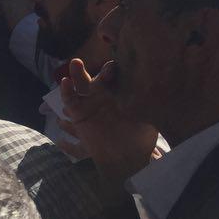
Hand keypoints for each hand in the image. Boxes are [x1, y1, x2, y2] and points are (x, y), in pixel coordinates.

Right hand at [60, 58, 158, 190]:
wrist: (127, 160)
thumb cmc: (140, 139)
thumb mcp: (148, 120)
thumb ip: (146, 106)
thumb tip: (152, 91)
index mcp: (119, 92)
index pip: (114, 76)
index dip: (112, 69)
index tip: (114, 66)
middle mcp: (103, 94)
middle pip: (95, 76)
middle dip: (94, 66)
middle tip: (90, 59)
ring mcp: (89, 103)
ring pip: (80, 84)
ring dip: (76, 73)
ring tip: (76, 63)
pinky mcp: (78, 113)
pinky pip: (71, 100)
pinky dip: (67, 91)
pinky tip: (65, 82)